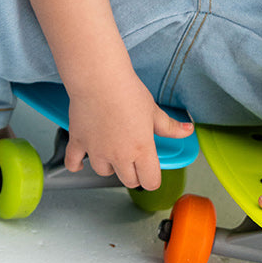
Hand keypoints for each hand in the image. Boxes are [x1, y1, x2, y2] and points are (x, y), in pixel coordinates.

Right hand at [63, 70, 192, 190]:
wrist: (100, 80)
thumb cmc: (127, 92)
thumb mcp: (154, 111)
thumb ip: (170, 127)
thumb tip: (187, 130)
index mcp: (142, 150)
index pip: (150, 181)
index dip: (152, 178)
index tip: (151, 172)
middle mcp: (119, 156)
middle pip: (129, 180)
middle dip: (133, 173)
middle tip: (134, 158)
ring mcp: (97, 152)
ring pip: (104, 172)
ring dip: (109, 166)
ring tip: (112, 151)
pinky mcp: (79, 143)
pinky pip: (73, 163)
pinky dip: (76, 165)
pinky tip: (80, 162)